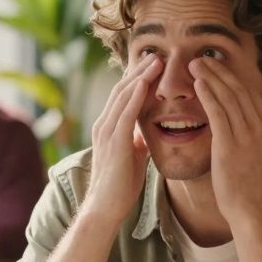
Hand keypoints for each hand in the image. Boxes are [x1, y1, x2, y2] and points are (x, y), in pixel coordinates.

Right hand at [82, 55, 161, 223]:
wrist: (106, 207)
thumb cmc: (120, 185)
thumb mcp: (132, 155)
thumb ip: (136, 140)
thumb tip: (147, 131)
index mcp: (108, 127)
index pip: (123, 94)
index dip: (137, 77)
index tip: (154, 64)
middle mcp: (104, 124)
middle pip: (121, 88)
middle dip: (140, 70)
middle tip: (157, 54)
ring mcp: (107, 132)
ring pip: (123, 96)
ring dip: (140, 76)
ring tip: (156, 61)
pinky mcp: (114, 143)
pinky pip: (125, 114)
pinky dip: (135, 96)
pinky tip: (145, 83)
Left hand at [188, 57, 261, 222]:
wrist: (252, 206)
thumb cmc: (259, 181)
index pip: (250, 94)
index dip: (232, 77)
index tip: (217, 65)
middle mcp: (259, 127)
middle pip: (238, 91)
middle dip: (219, 71)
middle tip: (202, 57)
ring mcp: (245, 136)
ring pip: (227, 98)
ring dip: (210, 78)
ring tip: (195, 64)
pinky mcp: (229, 145)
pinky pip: (218, 113)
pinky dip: (209, 96)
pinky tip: (199, 84)